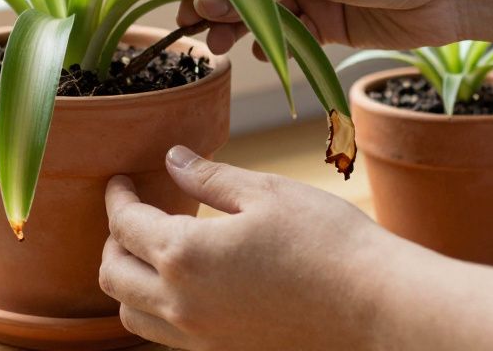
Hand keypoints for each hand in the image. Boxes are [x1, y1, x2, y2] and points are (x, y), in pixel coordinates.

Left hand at [100, 146, 406, 350]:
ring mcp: (200, 339)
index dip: (117, 197)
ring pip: (133, 314)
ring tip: (150, 251)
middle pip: (113, 275)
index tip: (121, 181)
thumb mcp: (266, 193)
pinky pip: (166, 337)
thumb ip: (208, 178)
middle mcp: (181, 304)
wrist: (379, 310)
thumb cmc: (329, 243)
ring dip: (128, 281)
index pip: (125, 224)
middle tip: (131, 212)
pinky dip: (156, 309)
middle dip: (113, 240)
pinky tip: (185, 285)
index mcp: (184, 255)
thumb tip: (171, 160)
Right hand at [177, 0, 471, 55]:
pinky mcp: (331, 20)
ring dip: (245, 28)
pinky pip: (291, 33)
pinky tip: (266, 52)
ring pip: (265, 10)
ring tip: (226, 47)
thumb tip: (206, 2)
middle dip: (222, 7)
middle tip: (198, 35)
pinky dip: (276, 43)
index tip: (187, 6)